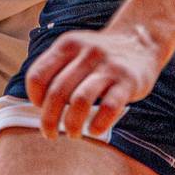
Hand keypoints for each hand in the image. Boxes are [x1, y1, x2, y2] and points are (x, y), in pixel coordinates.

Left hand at [24, 25, 163, 140]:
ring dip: (71, 124)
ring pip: (80, 100)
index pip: (38, 75)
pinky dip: (98, 123)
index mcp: (68, 45)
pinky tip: (95, 130)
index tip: (40, 108)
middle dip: (49, 119)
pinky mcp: (128, 81)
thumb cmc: (99, 55)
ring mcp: (108, 66)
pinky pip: (109, 107)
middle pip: (57, 92)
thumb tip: (39, 105)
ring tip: (72, 134)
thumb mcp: (75, 49)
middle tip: (49, 133)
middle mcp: (86, 53)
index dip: (35, 97)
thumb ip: (56, 68)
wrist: (140, 41)